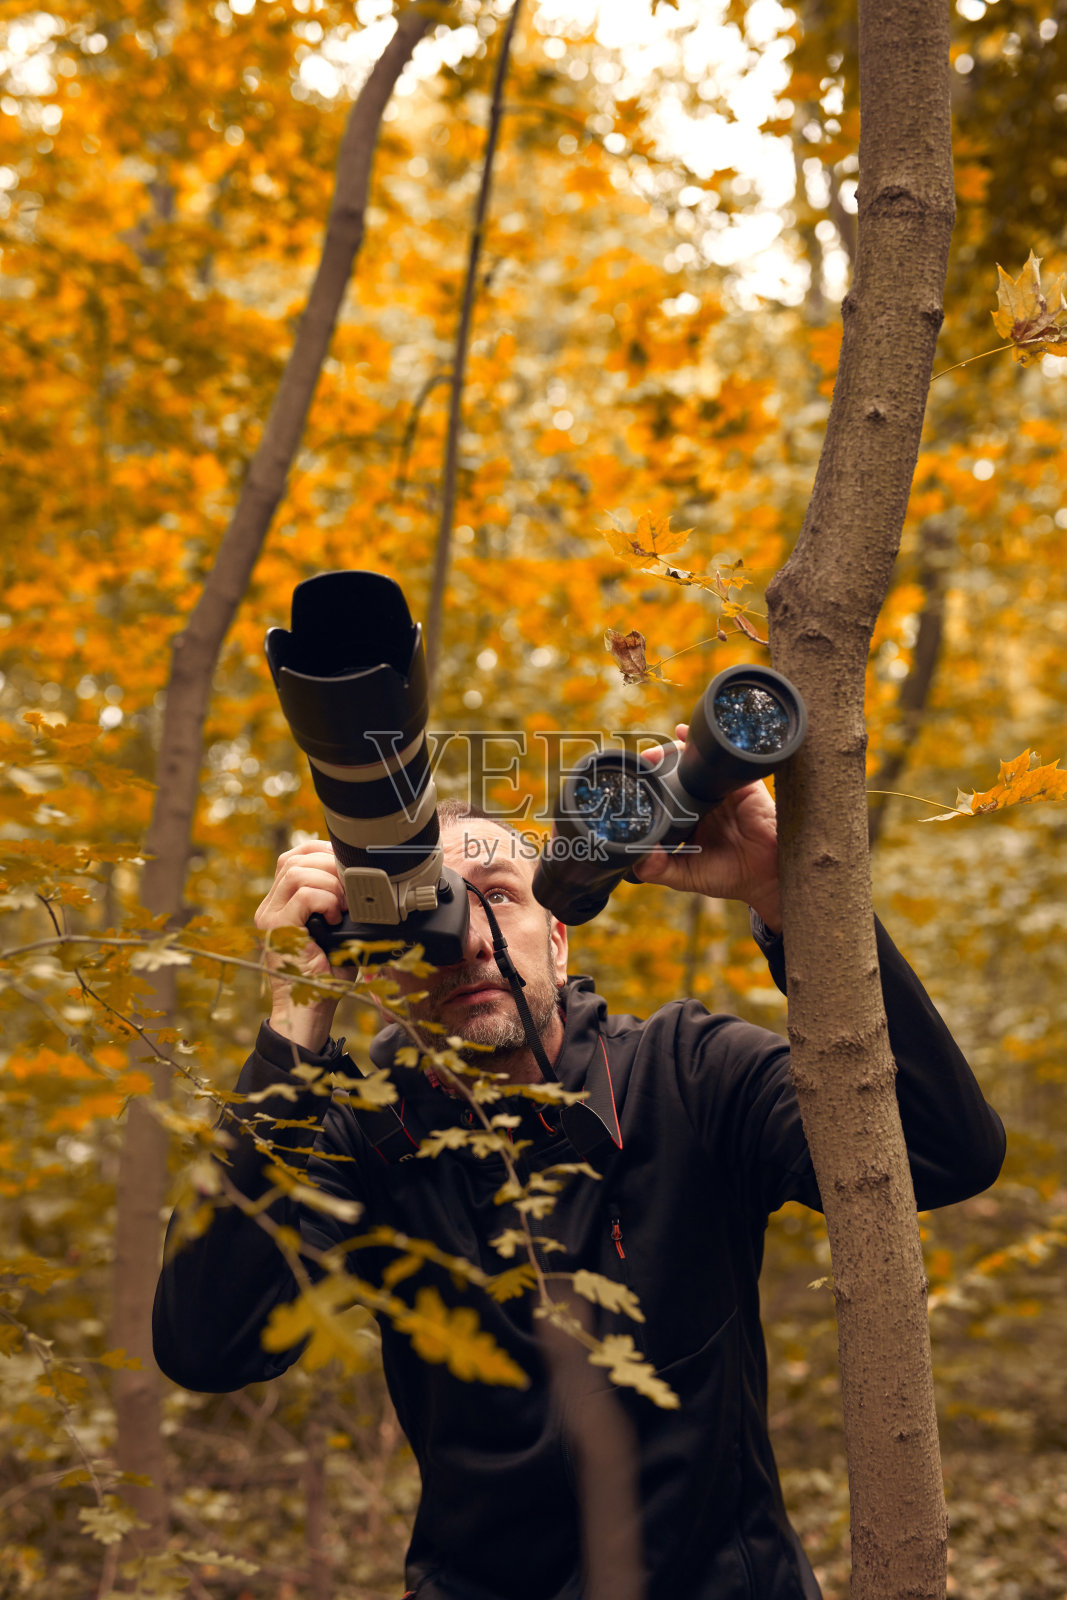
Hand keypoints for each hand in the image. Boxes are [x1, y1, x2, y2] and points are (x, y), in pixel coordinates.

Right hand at [254, 840, 345, 1051]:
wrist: (311, 1011)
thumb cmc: (328, 975)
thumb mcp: (337, 930)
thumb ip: (337, 901)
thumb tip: (362, 877)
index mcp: (281, 902)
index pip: (295, 856)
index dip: (323, 852)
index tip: (348, 865)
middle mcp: (270, 907)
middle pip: (294, 859)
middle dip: (330, 866)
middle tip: (351, 893)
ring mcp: (270, 918)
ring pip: (298, 872)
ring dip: (330, 884)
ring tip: (343, 907)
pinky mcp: (277, 930)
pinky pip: (303, 895)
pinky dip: (325, 901)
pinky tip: (334, 919)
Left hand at [631, 724, 781, 932]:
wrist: (767, 875)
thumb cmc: (730, 876)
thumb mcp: (686, 875)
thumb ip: (659, 869)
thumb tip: (636, 858)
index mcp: (687, 820)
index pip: (663, 798)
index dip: (648, 788)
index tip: (630, 781)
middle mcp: (702, 803)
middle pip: (675, 775)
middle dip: (657, 764)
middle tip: (642, 760)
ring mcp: (720, 792)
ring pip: (694, 764)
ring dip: (674, 752)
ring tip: (657, 752)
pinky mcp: (740, 785)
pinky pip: (722, 760)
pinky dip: (706, 745)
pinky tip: (685, 734)